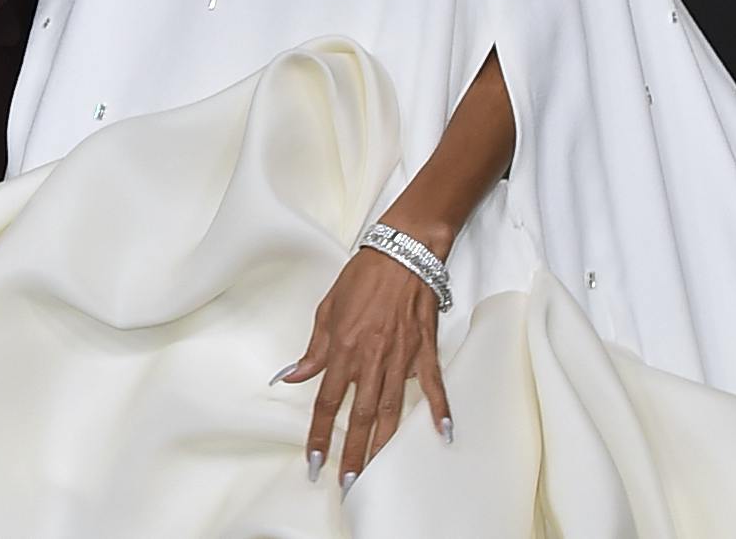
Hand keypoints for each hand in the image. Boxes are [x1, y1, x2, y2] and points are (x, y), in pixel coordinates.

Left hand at [276, 243, 452, 493]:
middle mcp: (372, 357)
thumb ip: (314, 348)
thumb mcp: (327, 308)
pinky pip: (434, 385)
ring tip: (376, 470)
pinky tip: (444, 433)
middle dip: (352, 452)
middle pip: (359, 414)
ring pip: (392, 408)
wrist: (403, 251)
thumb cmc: (363, 276)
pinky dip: (440, 409)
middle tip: (348, 483)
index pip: (327, 400)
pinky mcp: (425, 349)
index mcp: (344, 348)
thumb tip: (291, 375)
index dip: (319, 433)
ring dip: (383, 442)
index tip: (314, 461)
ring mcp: (402, 356)